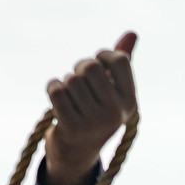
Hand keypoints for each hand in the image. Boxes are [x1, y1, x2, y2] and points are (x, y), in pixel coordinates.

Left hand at [44, 32, 137, 184]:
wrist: (76, 152)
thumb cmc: (95, 113)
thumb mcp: (112, 91)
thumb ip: (120, 63)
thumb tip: (132, 32)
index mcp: (129, 101)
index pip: (119, 60)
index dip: (103, 55)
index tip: (96, 62)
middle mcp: (114, 113)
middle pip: (91, 67)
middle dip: (79, 67)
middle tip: (76, 76)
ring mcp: (92, 122)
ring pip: (71, 80)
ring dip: (64, 81)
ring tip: (67, 92)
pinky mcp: (70, 128)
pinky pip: (56, 92)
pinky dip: (52, 86)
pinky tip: (54, 92)